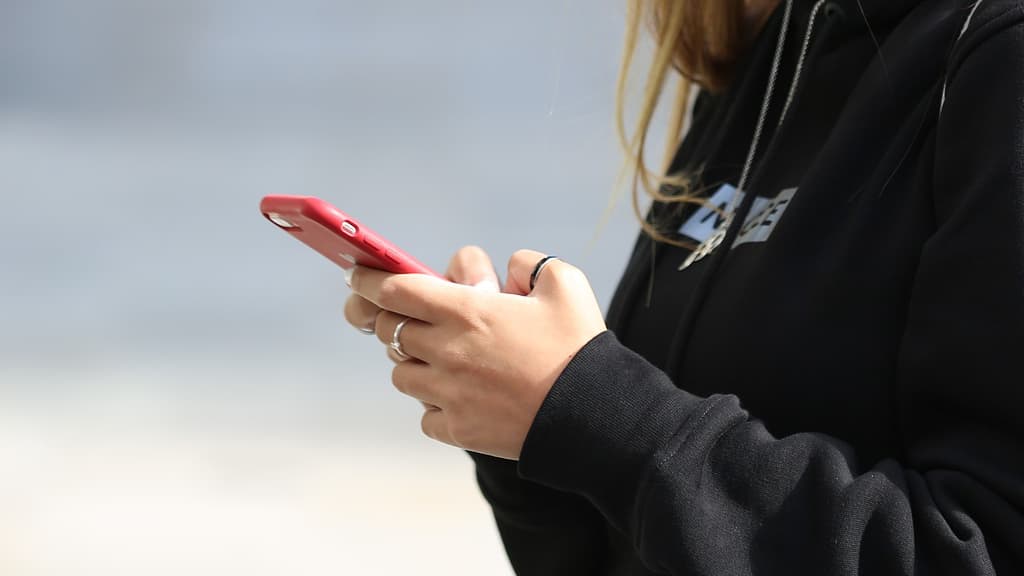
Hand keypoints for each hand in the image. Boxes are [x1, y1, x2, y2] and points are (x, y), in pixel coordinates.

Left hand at [349, 249, 605, 459]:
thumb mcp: (563, 283)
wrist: (594, 415)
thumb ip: (527, 263)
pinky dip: (435, 404)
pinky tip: (461, 397)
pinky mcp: (457, 429)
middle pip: (388, 330)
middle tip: (409, 317)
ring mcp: (448, 394)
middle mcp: (447, 351)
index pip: (393, 289)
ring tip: (442, 359)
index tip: (355, 275)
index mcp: (466, 311)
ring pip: (401, 373)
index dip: (368, 279)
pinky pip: (425, 414)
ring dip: (413, 361)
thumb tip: (506, 269)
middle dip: (393, 319)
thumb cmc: (579, 346)